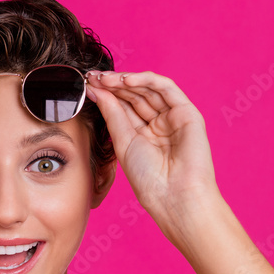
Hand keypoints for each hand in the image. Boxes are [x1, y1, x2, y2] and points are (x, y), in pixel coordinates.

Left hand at [87, 70, 221, 241]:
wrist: (174, 197)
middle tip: (92, 77)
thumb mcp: (123, 142)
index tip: (86, 85)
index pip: (123, 106)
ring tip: (104, 78)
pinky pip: (166, 88)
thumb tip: (96, 90)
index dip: (105, 93)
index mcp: (142, 134)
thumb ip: (112, 114)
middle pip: (134, 95)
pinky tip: (125, 80)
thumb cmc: (150, 179)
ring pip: (148, 89)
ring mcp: (174, 117)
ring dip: (125, 80)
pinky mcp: (187, 113)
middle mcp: (159, 124)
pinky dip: (146, 80)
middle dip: (112, 84)